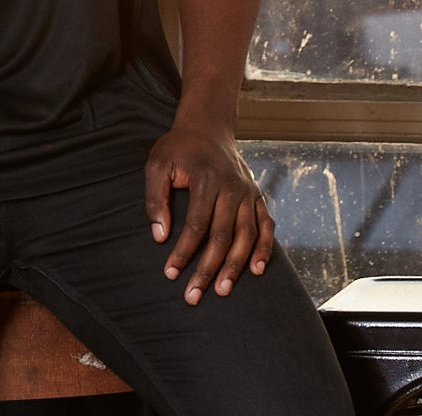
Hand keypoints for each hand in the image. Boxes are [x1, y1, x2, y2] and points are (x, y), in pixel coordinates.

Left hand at [144, 122, 274, 305]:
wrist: (208, 126)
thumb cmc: (178, 148)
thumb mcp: (158, 164)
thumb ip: (155, 198)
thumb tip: (160, 235)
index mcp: (207, 179)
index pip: (196, 225)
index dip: (184, 252)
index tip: (170, 273)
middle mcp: (232, 187)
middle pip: (223, 236)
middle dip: (208, 269)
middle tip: (193, 295)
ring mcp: (248, 192)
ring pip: (246, 236)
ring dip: (235, 267)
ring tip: (222, 291)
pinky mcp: (257, 196)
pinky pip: (266, 226)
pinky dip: (263, 248)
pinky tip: (257, 270)